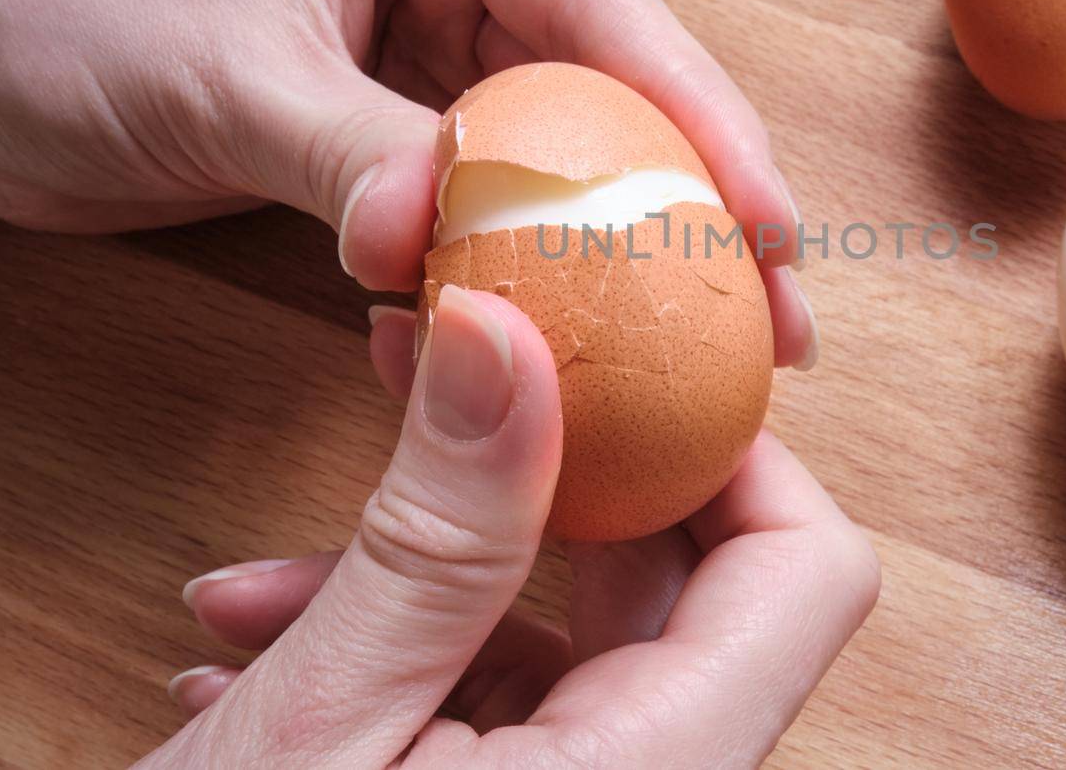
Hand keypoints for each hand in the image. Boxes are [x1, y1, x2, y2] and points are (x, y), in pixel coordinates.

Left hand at [0, 0, 813, 366]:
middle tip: (766, 306)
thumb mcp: (217, 78)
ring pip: (576, 138)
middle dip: (689, 194)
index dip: (694, 112)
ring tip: (707, 333)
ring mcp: (446, 22)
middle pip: (617, 72)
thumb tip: (441, 242)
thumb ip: (347, 155)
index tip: (763, 220)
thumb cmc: (67, 17)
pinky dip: (535, 258)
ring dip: (628, 241)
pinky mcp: (420, 99)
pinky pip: (510, 184)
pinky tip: (580, 324)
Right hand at [143, 286, 877, 767]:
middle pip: (677, 583)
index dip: (737, 450)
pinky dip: (398, 652)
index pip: (806, 571)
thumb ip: (439, 535)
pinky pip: (497, 693)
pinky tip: (259, 652)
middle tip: (433, 393)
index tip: (619, 368)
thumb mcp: (329, 728)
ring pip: (560, 632)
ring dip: (420, 579)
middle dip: (542, 481)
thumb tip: (507, 338)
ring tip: (263, 590)